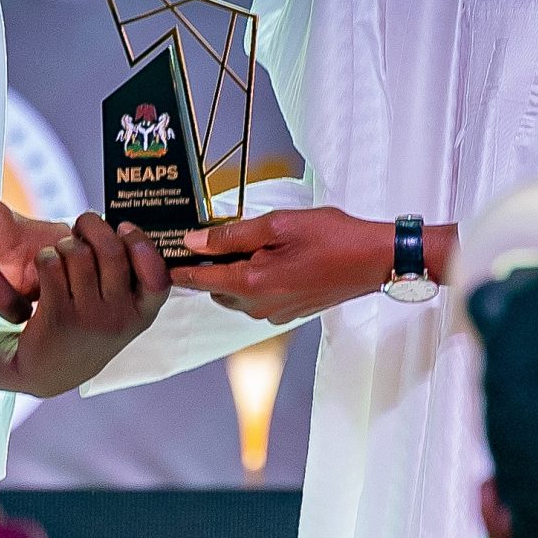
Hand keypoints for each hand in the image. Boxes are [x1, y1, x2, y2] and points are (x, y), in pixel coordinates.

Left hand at [0, 213, 168, 396]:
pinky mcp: (56, 315)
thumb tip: (121, 226)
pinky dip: (46, 256)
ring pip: (78, 253)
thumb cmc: (89, 327)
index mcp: (141, 314)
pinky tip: (48, 265)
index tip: (124, 228)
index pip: (157, 274)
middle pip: (111, 250)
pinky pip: (51, 264)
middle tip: (84, 223)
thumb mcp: (121, 313)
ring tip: (64, 251)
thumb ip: (130, 278)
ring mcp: (88, 318)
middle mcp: (119, 318)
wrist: (49, 370)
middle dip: (93, 225)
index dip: (142, 243)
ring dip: (66, 243)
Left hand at [171, 208, 394, 323]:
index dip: (178, 266)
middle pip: (215, 289)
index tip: (162, 254)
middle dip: (209, 267)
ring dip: (233, 273)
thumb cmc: (333, 238)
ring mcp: (276, 313)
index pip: (199, 280)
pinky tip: (267, 256)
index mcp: (253, 285)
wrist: (375, 260)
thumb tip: (193, 241)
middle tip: (211, 235)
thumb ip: (232, 235)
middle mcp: (260, 307)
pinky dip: (253, 280)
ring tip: (244, 242)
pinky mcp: (290, 312)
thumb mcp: (279, 225)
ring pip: (236, 295)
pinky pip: (257, 298)